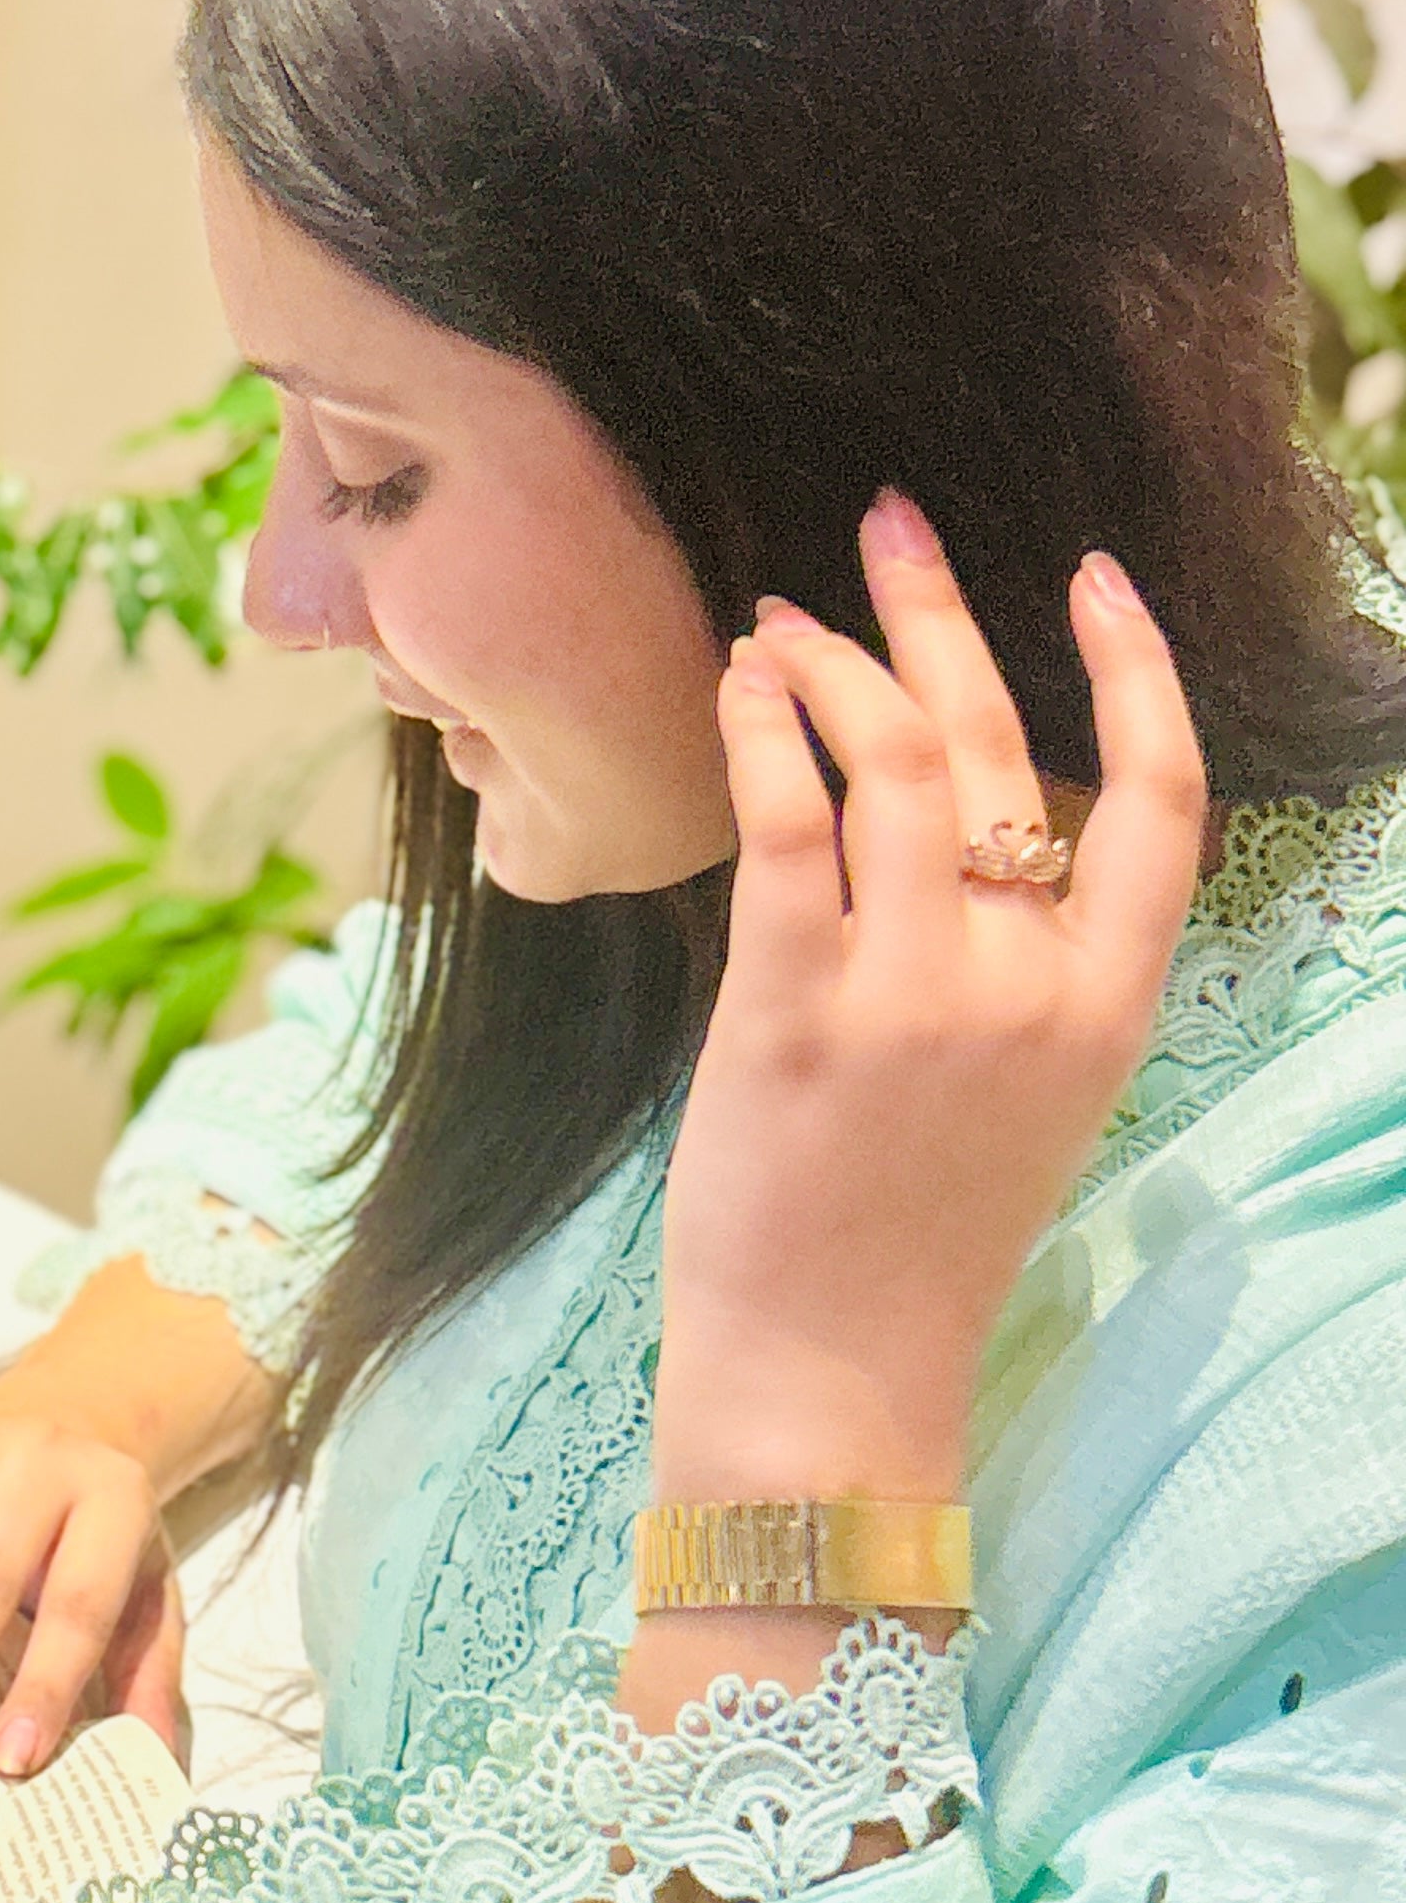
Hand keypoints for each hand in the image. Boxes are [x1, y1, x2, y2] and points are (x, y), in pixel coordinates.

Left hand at [651, 492, 1209, 1500]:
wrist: (830, 1374)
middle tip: (888, 528)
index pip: (1166, 801)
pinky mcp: (794, 1007)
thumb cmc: (907, 1241)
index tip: (1093, 574)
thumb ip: (1017, 965)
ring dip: (829, 658)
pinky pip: (785, 820)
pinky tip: (736, 683)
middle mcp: (1025, 985)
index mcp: (1108, 1008)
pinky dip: (761, 728)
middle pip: (1003, 744)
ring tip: (777, 616)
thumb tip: (956, 819)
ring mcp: (914, 994)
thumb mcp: (1021, 1097)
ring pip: (892, 756)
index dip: (1137, 671)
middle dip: (941, 612)